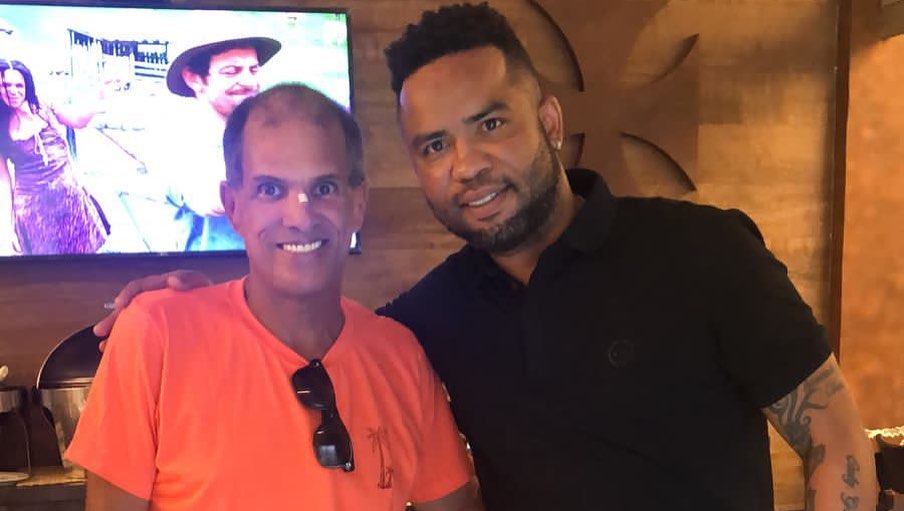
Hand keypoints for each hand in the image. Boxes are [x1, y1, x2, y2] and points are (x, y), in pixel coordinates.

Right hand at [94, 270, 212, 347]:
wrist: (220, 313)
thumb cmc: (208, 296)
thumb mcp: (200, 284)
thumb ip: (189, 280)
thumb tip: (172, 281)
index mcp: (161, 286)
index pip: (139, 287)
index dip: (127, 294)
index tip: (119, 305)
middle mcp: (153, 300)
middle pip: (129, 308)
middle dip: (114, 318)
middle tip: (100, 330)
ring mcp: (155, 316)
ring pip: (131, 323)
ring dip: (117, 333)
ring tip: (103, 346)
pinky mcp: (157, 330)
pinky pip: (140, 336)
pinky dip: (128, 342)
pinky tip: (117, 353)